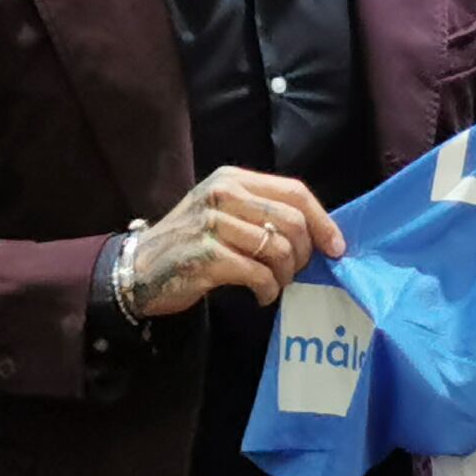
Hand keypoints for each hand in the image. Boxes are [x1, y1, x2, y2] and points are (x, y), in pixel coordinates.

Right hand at [119, 167, 342, 316]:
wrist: (139, 270)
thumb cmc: (190, 243)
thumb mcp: (222, 211)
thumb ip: (261, 212)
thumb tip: (318, 233)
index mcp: (232, 179)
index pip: (294, 191)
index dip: (323, 221)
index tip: (336, 247)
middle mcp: (222, 194)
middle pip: (292, 221)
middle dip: (304, 253)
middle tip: (294, 272)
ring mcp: (212, 224)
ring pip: (279, 249)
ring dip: (285, 275)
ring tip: (275, 284)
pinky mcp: (207, 256)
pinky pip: (259, 274)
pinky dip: (268, 290)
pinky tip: (261, 296)